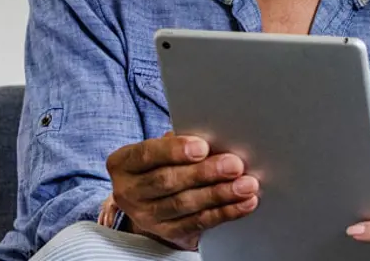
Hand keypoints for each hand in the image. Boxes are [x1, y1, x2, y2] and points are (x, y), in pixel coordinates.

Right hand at [106, 133, 259, 249]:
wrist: (153, 200)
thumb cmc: (164, 162)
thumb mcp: (164, 148)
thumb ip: (182, 142)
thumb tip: (215, 137)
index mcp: (124, 163)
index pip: (147, 154)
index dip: (175, 151)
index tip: (202, 146)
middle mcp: (129, 192)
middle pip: (168, 181)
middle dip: (205, 173)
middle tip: (234, 165)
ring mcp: (146, 216)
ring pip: (184, 204)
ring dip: (220, 194)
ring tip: (246, 185)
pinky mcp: (166, 233)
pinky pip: (198, 223)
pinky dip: (225, 212)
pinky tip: (244, 203)